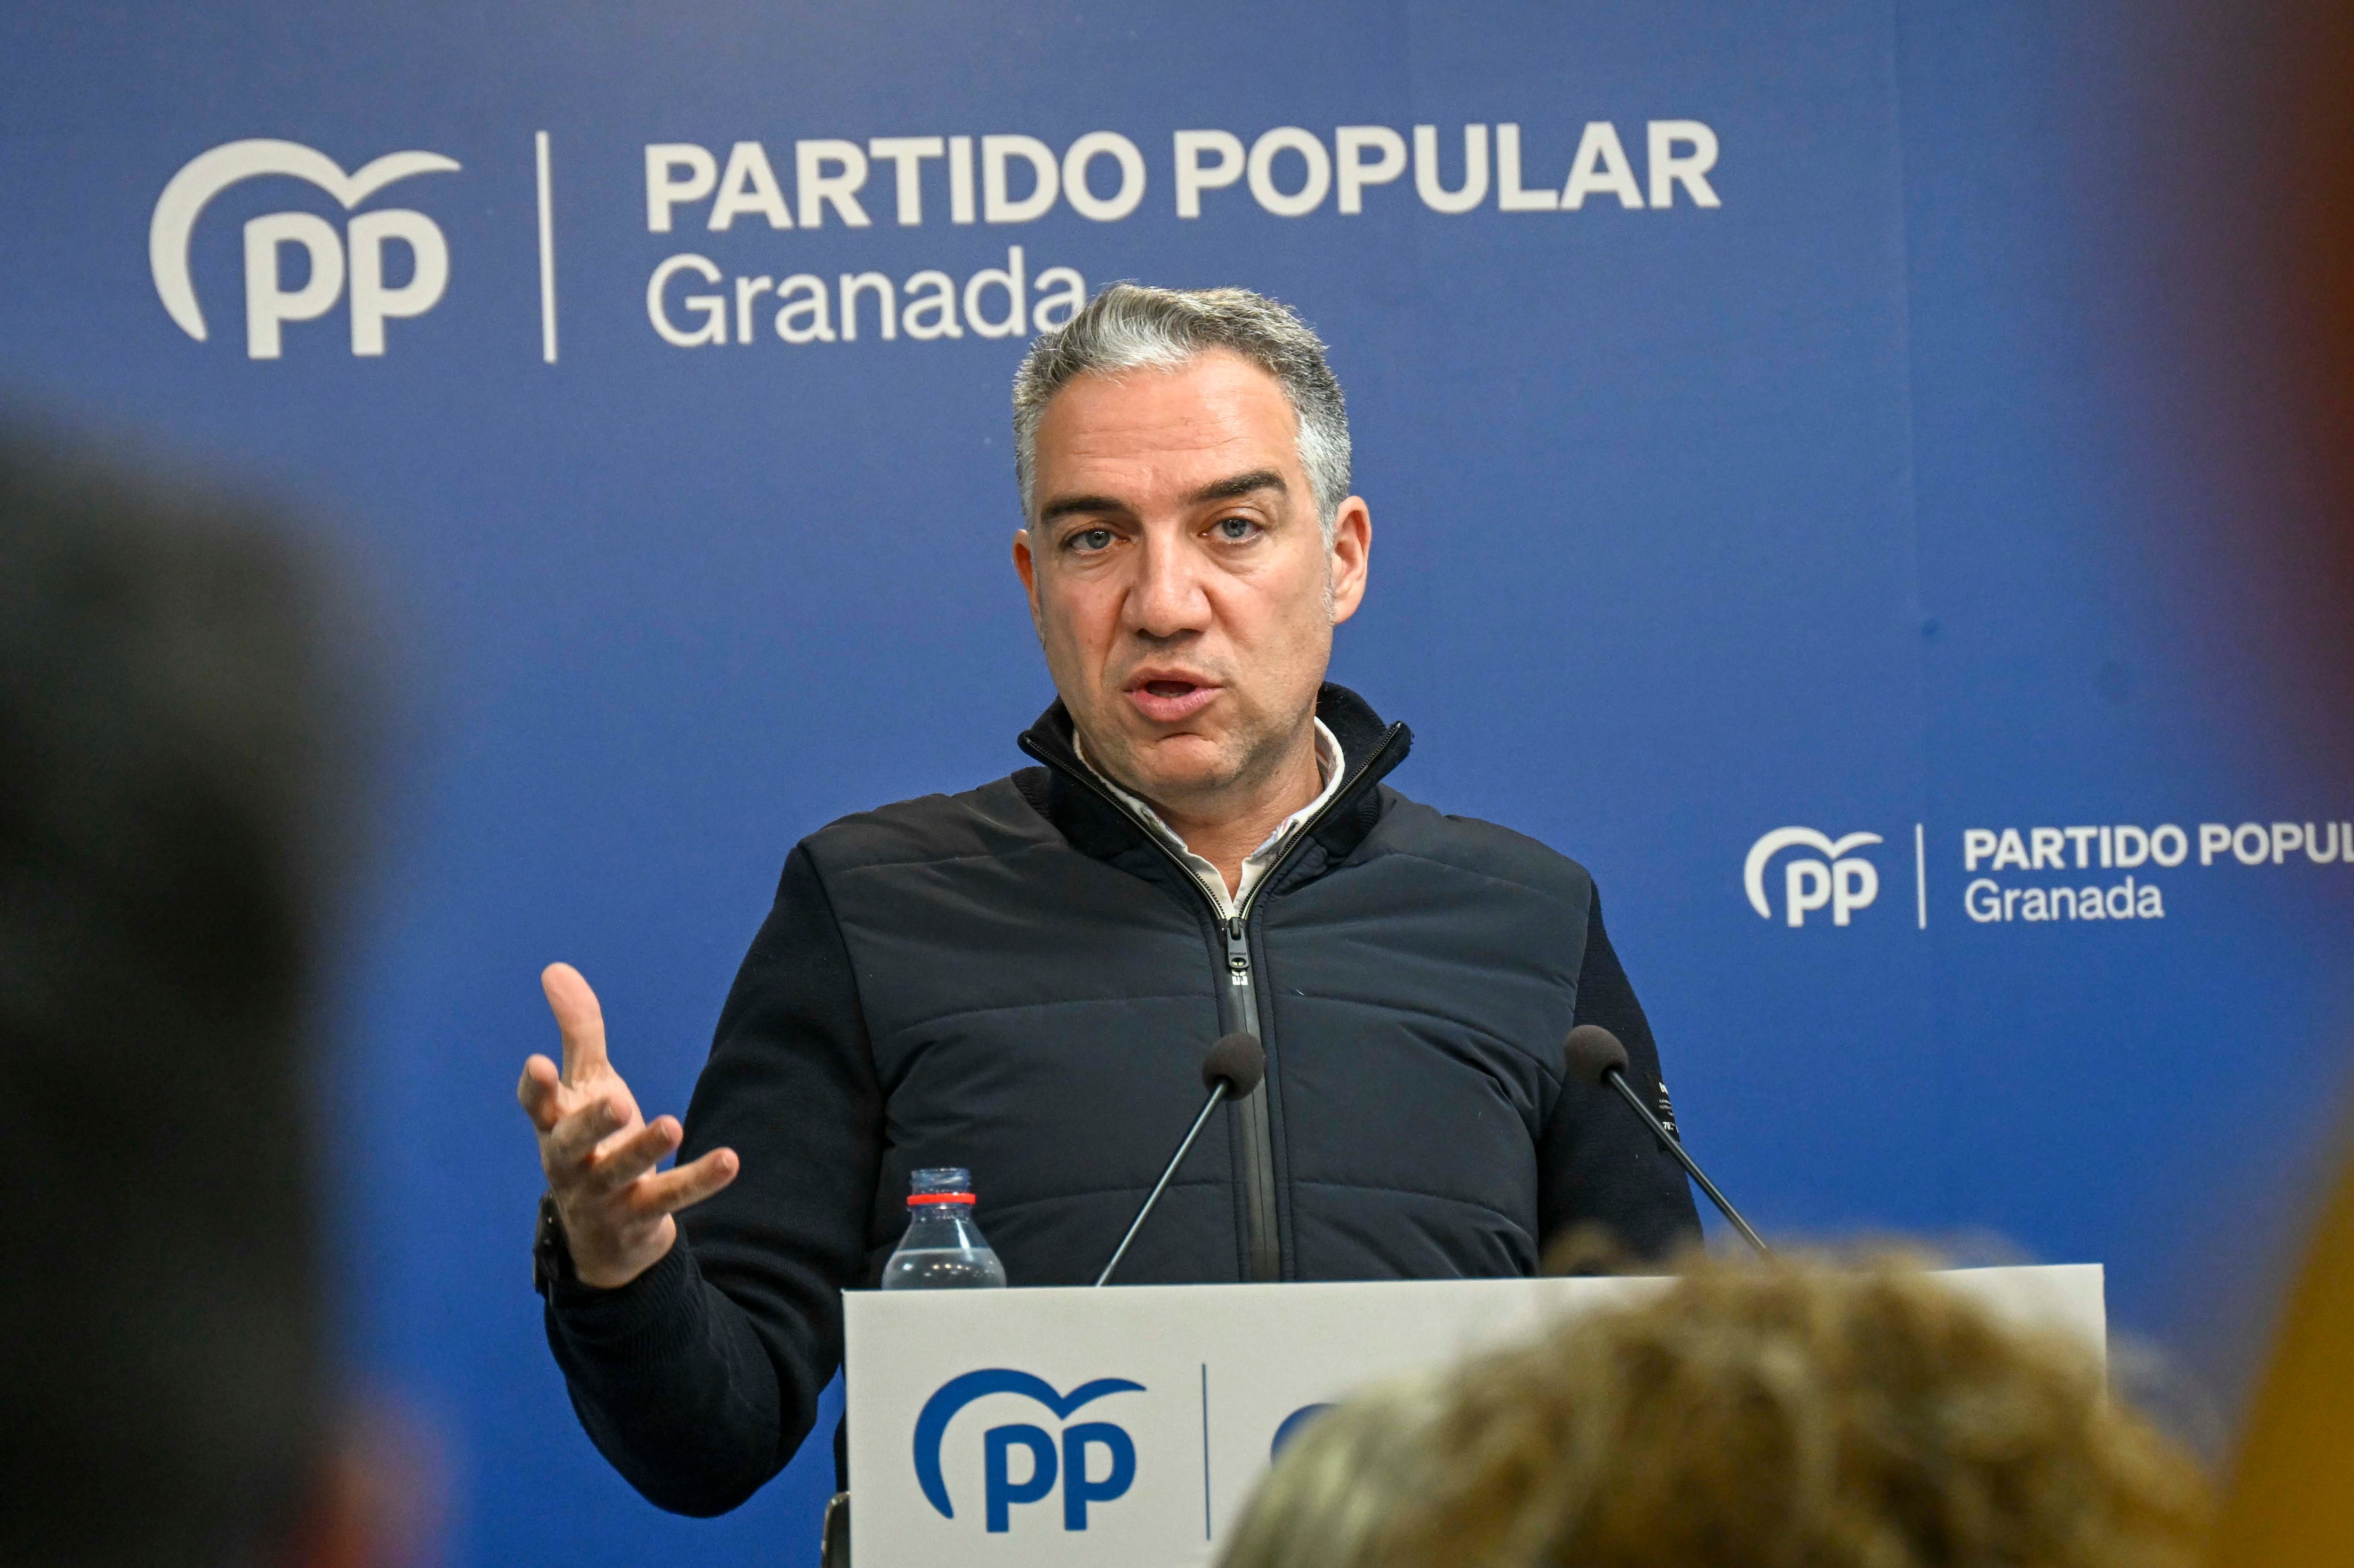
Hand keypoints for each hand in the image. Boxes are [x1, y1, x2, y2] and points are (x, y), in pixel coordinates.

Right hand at [517, 963, 738, 1288]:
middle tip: (616, 1100)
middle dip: (592, 1123)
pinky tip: (731, 1160)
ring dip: (645, 1149)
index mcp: (555, 1126)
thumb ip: (578, 1033)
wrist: (604, 1236)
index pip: (537, 1107)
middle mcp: (571, 1162)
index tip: (537, 1064)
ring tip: (673, 1125)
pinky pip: (670, 1198)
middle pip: (574, 1143)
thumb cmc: (592, 1142)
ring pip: (622, 1172)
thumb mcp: (586, 1086)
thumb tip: (555, 969)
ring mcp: (604, 1194)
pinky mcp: (640, 1216)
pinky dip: (700, 1180)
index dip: (536, 1088)